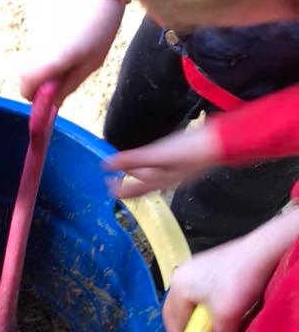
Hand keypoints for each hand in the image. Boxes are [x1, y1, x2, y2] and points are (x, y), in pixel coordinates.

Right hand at [20, 0, 123, 104]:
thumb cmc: (100, 29)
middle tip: (63, 76)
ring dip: (44, 67)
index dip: (34, 96)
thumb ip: (68, 86)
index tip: (49, 96)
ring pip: (31, 63)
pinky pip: (36, 49)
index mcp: (57, 57)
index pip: (26, 85)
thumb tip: (51, 104)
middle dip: (40, 83)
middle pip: (25, 76)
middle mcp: (40, 45)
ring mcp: (35, 35)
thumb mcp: (91, 64)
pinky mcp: (36, 28)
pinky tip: (65, 41)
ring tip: (69, 54)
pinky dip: (46, 52)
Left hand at [105, 123, 221, 197]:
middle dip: (131, 182)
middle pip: (146, 183)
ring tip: (133, 171)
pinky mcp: (190, 163)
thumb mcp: (159, 155)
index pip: (137, 189)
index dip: (121, 190)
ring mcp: (182, 172)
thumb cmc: (191, 150)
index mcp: (162, 180)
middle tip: (115, 179)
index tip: (108, 186)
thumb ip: (133, 159)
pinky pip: (167, 169)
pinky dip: (157, 167)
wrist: (223, 142)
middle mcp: (171, 180)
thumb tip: (107, 164)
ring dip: (143, 175)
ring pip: (157, 177)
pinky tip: (161, 164)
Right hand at [164, 238, 275, 331]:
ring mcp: (194, 268)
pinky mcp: (210, 266)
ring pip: (191, 302)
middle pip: (178, 311)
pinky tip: (224, 311)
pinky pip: (203, 292)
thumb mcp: (226, 318)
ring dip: (202, 317)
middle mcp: (181, 275)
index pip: (173, 322)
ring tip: (217, 327)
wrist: (262, 252)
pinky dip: (210, 305)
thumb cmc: (240, 280)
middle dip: (190, 327)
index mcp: (177, 286)